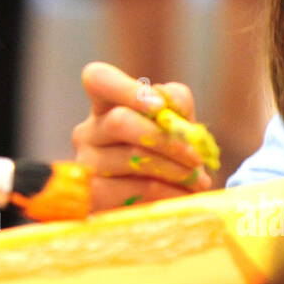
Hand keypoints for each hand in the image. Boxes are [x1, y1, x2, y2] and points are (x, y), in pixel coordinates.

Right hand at [71, 61, 212, 212]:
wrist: (162, 205)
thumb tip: (168, 103)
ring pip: (131, 157)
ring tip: (197, 180)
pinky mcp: (94, 195)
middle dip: (165, 138)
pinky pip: (134, 188)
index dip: (127, 89)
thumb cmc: (169, 156)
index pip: (98, 78)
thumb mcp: (178, 124)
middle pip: (120, 121)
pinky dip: (167, 191)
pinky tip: (183, 195)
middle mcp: (89, 130)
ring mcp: (87, 163)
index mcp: (107, 104)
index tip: (160, 106)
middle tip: (196, 156)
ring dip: (174, 169)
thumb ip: (176, 102)